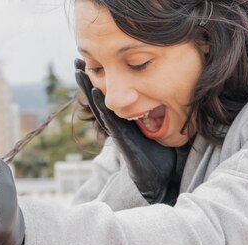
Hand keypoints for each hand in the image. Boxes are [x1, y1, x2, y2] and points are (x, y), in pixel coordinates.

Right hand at [75, 59, 179, 204]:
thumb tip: (170, 102)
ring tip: (78, 70)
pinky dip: (99, 104)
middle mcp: (118, 124)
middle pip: (98, 98)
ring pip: (98, 105)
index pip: (110, 97)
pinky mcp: (120, 138)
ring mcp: (117, 131)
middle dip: (87, 80)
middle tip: (77, 61)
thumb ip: (160, 118)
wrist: (157, 181)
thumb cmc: (160, 160)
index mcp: (125, 121)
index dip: (100, 80)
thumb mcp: (160, 133)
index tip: (91, 63)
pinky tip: (94, 90)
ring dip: (87, 89)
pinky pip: (108, 117)